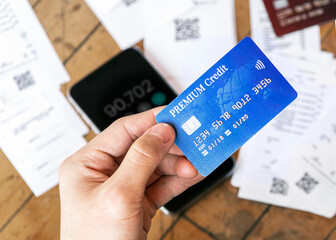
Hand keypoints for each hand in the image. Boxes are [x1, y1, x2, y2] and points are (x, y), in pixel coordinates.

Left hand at [59, 108, 202, 239]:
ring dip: (179, 165)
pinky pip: (162, 184)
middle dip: (172, 147)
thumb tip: (161, 130)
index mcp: (86, 164)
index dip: (153, 122)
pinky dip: (179, 180)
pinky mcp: (137, 203)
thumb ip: (141, 159)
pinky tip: (195, 174)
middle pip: (145, 147)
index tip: (181, 116)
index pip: (124, 131)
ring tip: (198, 165)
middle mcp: (103, 173)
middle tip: (197, 143)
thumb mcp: (119, 196)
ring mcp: (122, 189)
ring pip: (157, 166)